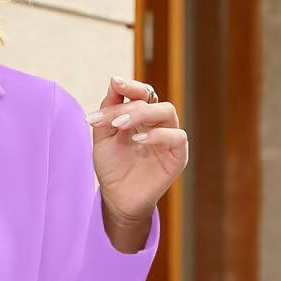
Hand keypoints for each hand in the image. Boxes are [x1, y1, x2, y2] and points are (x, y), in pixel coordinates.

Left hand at [85, 76, 187, 223]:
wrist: (116, 199)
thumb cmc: (112, 168)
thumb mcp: (103, 137)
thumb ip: (108, 111)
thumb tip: (114, 82)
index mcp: (141, 116)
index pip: (141, 93)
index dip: (130, 86)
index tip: (115, 83)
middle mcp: (157, 124)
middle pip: (153, 100)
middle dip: (132, 104)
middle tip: (113, 119)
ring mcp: (169, 139)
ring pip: (168, 112)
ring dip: (143, 113)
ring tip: (120, 126)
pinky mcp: (177, 156)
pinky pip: (177, 137)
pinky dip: (157, 135)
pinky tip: (138, 140)